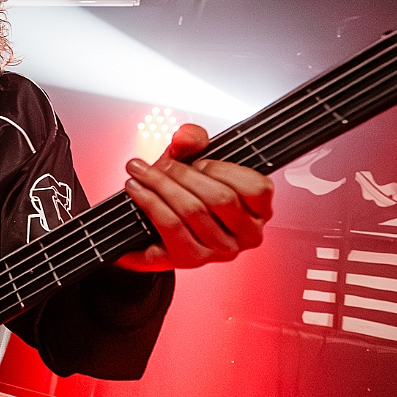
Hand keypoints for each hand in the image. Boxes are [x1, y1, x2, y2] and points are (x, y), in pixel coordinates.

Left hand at [116, 123, 273, 271]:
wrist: (154, 232)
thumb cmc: (184, 194)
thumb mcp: (192, 161)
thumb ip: (193, 141)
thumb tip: (185, 137)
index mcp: (259, 211)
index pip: (256, 188)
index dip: (222, 169)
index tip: (197, 162)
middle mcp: (247, 235)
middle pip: (220, 198)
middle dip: (184, 173)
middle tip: (160, 163)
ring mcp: (221, 251)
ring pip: (192, 210)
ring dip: (160, 185)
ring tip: (139, 172)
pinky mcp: (192, 259)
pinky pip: (171, 225)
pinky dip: (150, 202)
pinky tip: (136, 190)